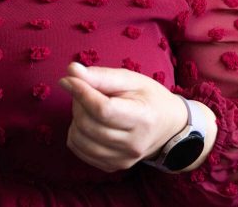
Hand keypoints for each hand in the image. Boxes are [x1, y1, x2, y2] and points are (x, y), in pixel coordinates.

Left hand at [58, 62, 189, 172]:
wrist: (169, 128)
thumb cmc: (150, 99)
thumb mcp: (131, 79)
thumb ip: (101, 76)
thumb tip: (71, 71)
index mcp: (142, 119)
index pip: (102, 110)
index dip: (81, 92)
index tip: (69, 79)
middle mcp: (133, 144)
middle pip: (88, 124)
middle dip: (77, 102)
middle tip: (84, 90)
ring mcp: (123, 159)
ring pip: (80, 139)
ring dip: (75, 118)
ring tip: (87, 107)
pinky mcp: (113, 166)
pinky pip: (79, 151)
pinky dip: (76, 134)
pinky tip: (88, 122)